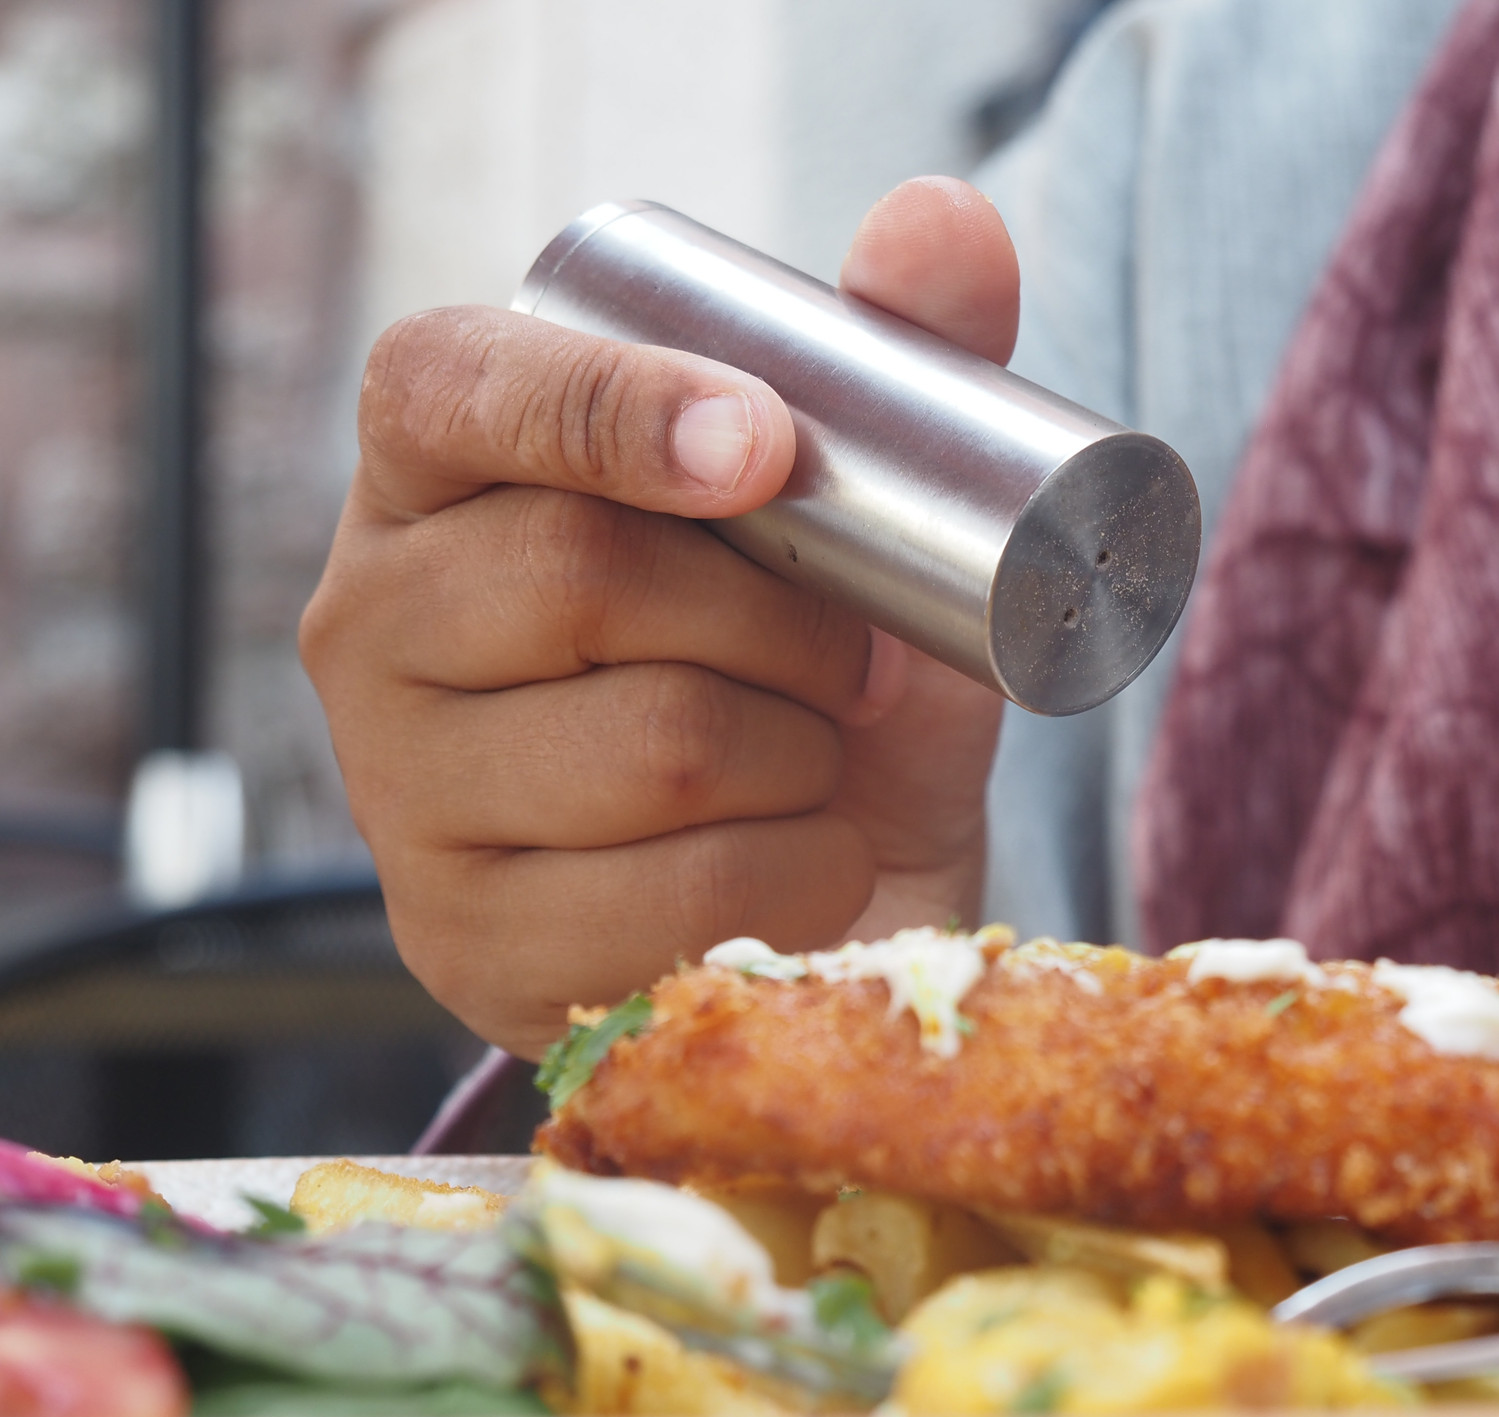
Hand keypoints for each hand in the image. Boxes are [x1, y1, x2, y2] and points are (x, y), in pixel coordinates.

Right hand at [303, 178, 1016, 1055]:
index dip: (607, 401)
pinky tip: (806, 860)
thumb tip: (944, 215)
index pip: (452, 386)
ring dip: (807, 753)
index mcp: (438, 474)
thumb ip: (899, 380)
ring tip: (822, 756)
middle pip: (584, 574)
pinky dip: (806, 872)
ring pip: (654, 743)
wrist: (826, 915)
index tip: (767, 443)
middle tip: (857, 657)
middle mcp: (375, 622)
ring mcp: (400, 795)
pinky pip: (683, 893)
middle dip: (784, 622)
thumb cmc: (812, 690)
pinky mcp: (465, 941)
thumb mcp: (866, 541)